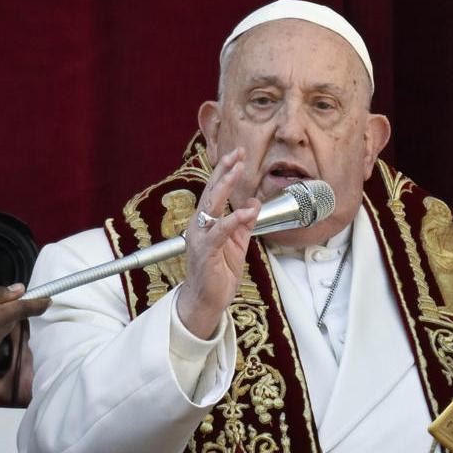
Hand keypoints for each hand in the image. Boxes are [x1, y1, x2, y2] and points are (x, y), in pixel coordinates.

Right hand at [176, 148, 260, 338]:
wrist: (208, 300)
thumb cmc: (219, 272)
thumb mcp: (237, 243)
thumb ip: (244, 222)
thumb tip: (254, 202)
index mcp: (206, 221)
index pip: (215, 191)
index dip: (226, 171)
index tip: (238, 154)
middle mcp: (199, 225)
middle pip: (211, 191)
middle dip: (224, 170)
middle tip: (237, 153)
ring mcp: (200, 237)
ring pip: (211, 205)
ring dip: (225, 186)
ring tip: (238, 170)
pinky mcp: (206, 251)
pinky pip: (220, 232)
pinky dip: (234, 220)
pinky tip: (247, 211)